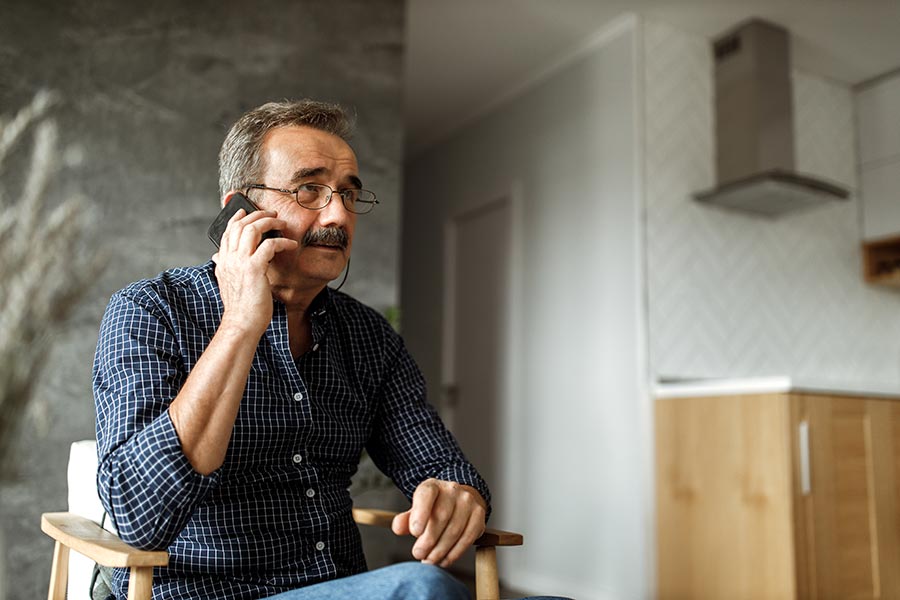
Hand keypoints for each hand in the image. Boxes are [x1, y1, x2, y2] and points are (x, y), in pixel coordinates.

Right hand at [212, 208, 296, 335]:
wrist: (241, 323)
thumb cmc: (240, 307)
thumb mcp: (227, 283)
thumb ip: (225, 268)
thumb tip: (219, 258)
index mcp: (223, 262)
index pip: (227, 232)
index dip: (237, 219)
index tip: (245, 211)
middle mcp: (229, 259)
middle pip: (240, 225)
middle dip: (257, 215)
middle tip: (271, 213)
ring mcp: (240, 262)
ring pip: (253, 229)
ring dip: (270, 222)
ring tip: (282, 223)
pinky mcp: (254, 268)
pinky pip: (270, 245)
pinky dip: (282, 242)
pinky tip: (291, 245)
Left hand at [391, 479, 486, 567]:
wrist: (459, 500)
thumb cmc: (434, 507)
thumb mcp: (417, 509)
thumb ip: (406, 519)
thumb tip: (398, 528)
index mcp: (433, 486)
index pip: (426, 495)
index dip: (420, 513)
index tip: (414, 532)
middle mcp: (452, 490)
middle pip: (441, 516)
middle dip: (428, 540)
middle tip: (418, 554)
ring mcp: (468, 501)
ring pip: (454, 530)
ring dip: (440, 550)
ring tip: (429, 560)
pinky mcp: (479, 515)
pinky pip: (468, 537)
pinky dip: (455, 553)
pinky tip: (444, 560)